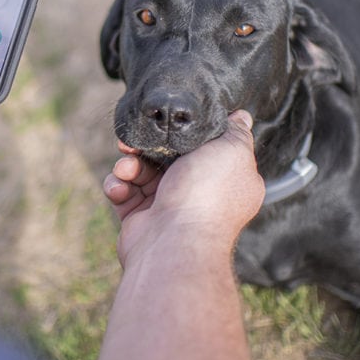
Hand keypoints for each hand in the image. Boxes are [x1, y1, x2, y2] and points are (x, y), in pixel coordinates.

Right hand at [103, 111, 263, 266]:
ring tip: (125, 169)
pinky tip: (120, 189)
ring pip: (141, 172)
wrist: (173, 243)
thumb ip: (236, 132)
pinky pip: (125, 193)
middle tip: (131, 142)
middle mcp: (198, 193)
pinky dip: (118, 187)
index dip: (184, 134)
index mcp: (224, 178)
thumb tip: (241, 117)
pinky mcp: (140, 218)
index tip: (169, 124)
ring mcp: (168, 207)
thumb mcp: (232, 151)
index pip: (204, 148)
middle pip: (167, 157)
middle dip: (146, 147)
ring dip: (128, 166)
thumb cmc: (205, 194)